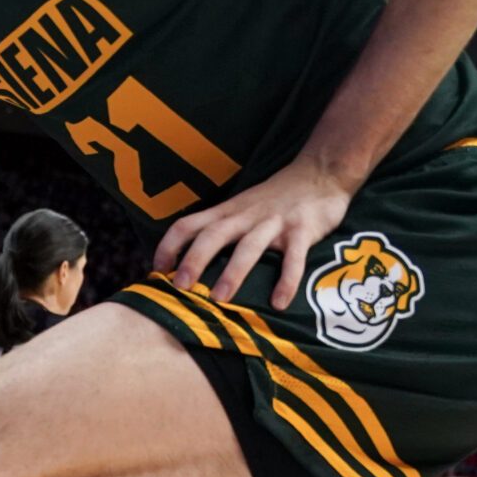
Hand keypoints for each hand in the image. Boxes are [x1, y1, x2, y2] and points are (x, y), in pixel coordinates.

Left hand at [151, 156, 350, 307]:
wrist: (320, 173)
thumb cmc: (274, 198)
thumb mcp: (240, 207)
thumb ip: (218, 229)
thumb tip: (187, 263)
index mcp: (226, 212)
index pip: (188, 225)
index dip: (169, 246)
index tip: (156, 272)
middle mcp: (246, 216)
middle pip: (213, 235)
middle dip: (194, 260)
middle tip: (180, 287)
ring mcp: (274, 223)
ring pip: (249, 247)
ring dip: (234, 273)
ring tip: (220, 300)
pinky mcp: (303, 231)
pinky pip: (294, 258)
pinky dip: (287, 281)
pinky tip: (279, 304)